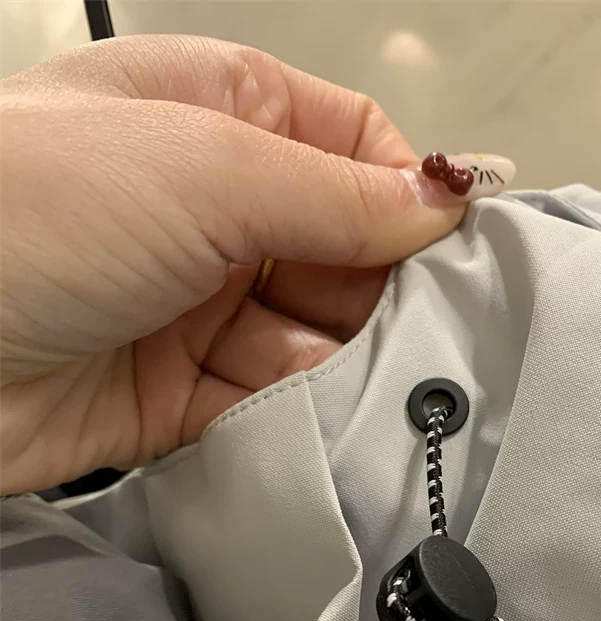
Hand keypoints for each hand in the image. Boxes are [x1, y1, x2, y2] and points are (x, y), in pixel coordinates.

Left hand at [0, 35, 494, 493]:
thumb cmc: (16, 213)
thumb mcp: (205, 167)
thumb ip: (337, 190)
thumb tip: (443, 197)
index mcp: (214, 115)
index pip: (351, 151)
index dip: (405, 199)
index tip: (445, 250)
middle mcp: (206, 209)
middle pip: (342, 254)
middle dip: (373, 294)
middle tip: (396, 328)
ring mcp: (190, 304)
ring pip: (311, 337)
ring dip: (334, 361)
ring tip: (331, 375)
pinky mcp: (174, 393)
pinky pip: (267, 403)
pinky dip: (292, 412)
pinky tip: (298, 413)